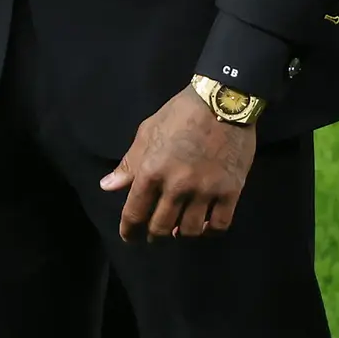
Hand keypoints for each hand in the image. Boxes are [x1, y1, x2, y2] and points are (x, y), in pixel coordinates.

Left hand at [101, 88, 255, 240]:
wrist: (223, 100)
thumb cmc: (180, 113)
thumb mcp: (147, 132)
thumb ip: (129, 163)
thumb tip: (108, 186)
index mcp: (151, 171)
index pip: (134, 213)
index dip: (130, 231)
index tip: (130, 237)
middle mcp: (176, 186)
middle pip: (160, 227)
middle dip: (154, 236)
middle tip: (154, 235)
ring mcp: (205, 190)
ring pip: (189, 231)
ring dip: (180, 234)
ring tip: (178, 230)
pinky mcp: (230, 191)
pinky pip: (219, 225)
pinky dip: (209, 231)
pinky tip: (203, 226)